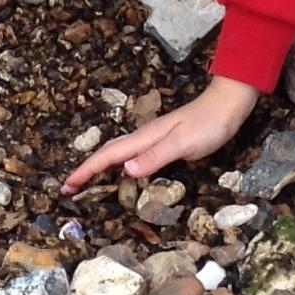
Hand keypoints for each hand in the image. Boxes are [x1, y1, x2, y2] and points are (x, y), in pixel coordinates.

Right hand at [62, 77, 260, 191]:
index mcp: (144, 138)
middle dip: (86, 169)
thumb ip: (156, 156)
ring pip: (118, 153)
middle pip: (108, 153)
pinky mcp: (163, 143)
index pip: (109, 155)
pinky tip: (121, 171)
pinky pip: (131, 155)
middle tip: (68, 188)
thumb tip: (124, 170)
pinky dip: (117, 164)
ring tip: (85, 182)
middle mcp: (144, 137)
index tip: (67, 185)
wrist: (227, 106)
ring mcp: (153, 139)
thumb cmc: (207, 124)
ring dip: (99, 166)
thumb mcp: (183, 143)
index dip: (87, 170)